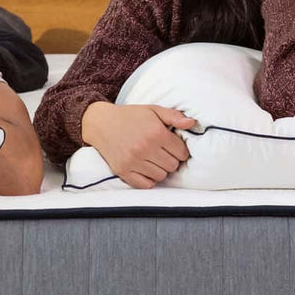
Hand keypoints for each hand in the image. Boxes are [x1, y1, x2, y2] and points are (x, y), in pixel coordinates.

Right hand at [80, 102, 196, 188]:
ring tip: (153, 159)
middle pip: (173, 166)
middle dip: (171, 160)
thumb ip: (174, 116)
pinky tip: (145, 168)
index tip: (173, 147)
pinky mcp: (123, 171)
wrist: (101, 123)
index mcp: (156, 133)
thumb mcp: (153, 110)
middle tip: (163, 152)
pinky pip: (145, 184)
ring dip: (160, 169)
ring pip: (161, 176)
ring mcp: (133, 161)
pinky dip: (148, 179)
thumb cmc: (130, 116)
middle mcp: (145, 148)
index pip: (182, 153)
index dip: (181, 150)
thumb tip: (192, 123)